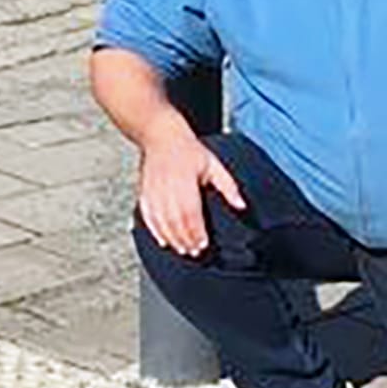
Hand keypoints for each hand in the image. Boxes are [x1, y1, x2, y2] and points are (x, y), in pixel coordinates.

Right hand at [137, 129, 245, 257]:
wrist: (160, 135)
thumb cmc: (188, 150)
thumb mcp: (214, 165)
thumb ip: (228, 187)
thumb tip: (241, 206)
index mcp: (186, 181)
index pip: (191, 213)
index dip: (196, 232)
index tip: (203, 244)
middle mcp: (167, 187)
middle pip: (175, 221)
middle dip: (185, 240)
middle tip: (195, 252)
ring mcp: (154, 191)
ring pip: (161, 222)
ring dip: (172, 239)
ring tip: (182, 250)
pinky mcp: (145, 193)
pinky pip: (148, 217)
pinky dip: (155, 231)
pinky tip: (163, 241)